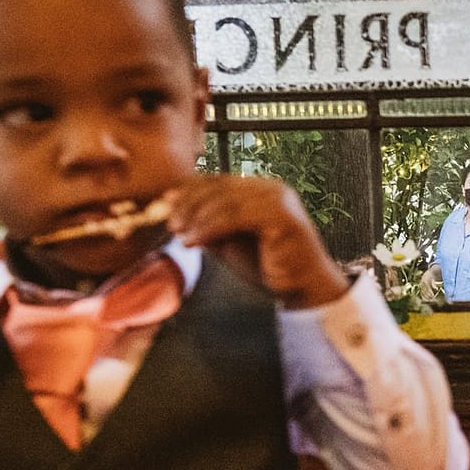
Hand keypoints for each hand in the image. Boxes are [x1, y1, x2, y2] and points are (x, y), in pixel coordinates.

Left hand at [165, 175, 347, 308]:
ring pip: (225, 201)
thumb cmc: (268, 267)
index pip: (219, 181)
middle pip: (220, 187)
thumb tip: (173, 207)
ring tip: (180, 237)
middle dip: (190, 204)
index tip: (167, 208)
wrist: (303, 288)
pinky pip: (236, 217)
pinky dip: (209, 229)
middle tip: (170, 224)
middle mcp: (271, 187)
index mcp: (261, 189)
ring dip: (196, 219)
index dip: (190, 191)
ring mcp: (278, 198)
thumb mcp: (230, 241)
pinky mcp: (281, 215)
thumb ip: (208, 224)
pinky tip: (193, 243)